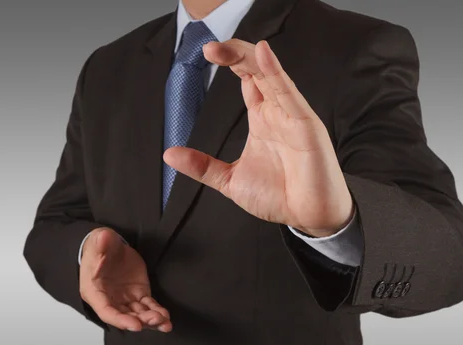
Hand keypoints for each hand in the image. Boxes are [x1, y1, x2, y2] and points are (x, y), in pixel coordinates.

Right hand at [79, 227, 171, 331]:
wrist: (110, 245)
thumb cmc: (99, 246)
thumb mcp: (98, 241)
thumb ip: (100, 242)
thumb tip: (103, 238)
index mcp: (95, 291)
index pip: (107, 311)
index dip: (120, 320)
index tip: (135, 324)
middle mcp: (110, 299)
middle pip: (125, 316)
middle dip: (141, 321)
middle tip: (156, 320)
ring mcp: (125, 298)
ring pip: (139, 314)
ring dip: (151, 319)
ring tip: (164, 322)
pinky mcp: (139, 293)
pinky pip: (148, 306)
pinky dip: (157, 311)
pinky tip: (165, 316)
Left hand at [163, 40, 353, 236]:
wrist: (308, 218)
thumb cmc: (279, 196)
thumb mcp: (230, 180)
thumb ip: (202, 166)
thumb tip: (169, 155)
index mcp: (261, 118)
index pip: (246, 78)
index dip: (230, 61)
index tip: (206, 52)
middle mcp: (277, 111)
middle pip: (256, 70)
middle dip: (234, 54)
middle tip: (208, 47)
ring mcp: (291, 115)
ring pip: (270, 75)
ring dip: (247, 58)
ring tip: (223, 48)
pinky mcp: (305, 125)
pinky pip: (289, 93)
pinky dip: (275, 72)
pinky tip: (263, 55)